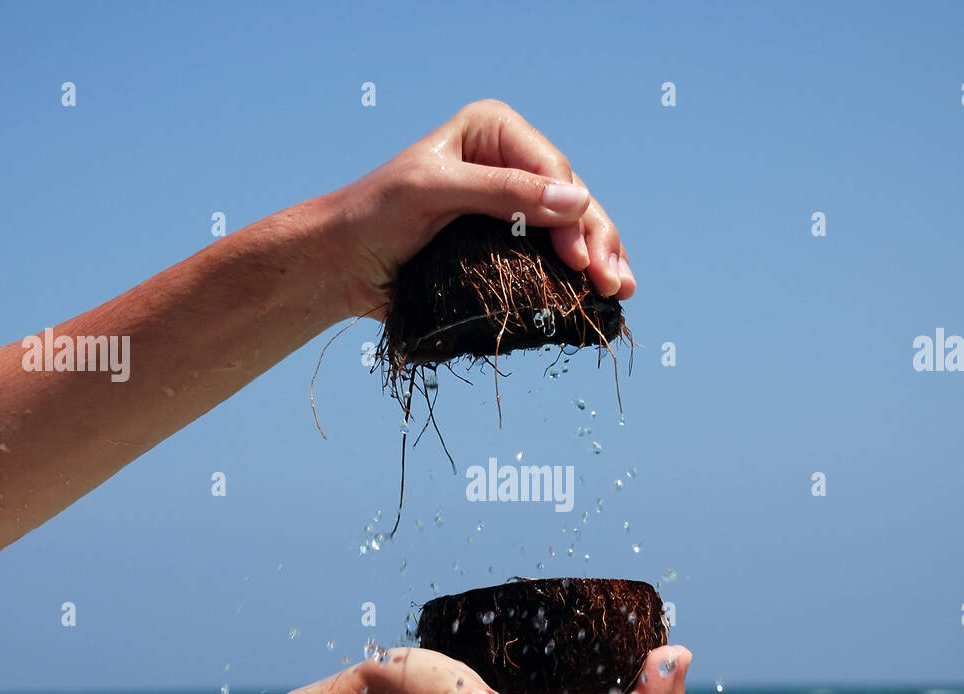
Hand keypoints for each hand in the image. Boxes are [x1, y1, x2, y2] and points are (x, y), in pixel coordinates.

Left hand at [318, 99, 635, 321]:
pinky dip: (580, 274)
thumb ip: (502, 193)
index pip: (551, 169)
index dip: (572, 214)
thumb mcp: (434, 192)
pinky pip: (555, 255)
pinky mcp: (509, 244)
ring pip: (574, 228)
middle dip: (596, 241)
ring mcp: (513, 206)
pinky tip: (602, 292)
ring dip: (600, 259)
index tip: (579, 257)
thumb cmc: (374, 215)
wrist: (344, 264)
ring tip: (619, 289)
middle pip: (572, 200)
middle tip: (613, 282)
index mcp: (494, 132)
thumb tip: (576, 202)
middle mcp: (511, 162)